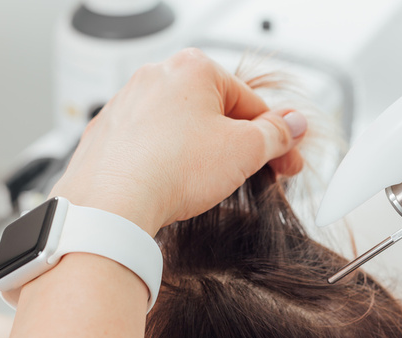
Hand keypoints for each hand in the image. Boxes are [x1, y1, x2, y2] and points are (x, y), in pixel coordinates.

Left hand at [51, 48, 307, 235]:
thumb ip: (275, 134)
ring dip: (206, 154)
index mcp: (193, 69)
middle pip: (218, 113)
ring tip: (211, 184)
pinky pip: (154, 145)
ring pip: (184, 129)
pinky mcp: (110, 135)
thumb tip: (292, 125)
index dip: (276, 137)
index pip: (252, 103)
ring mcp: (128, 105)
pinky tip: (177, 184)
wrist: (111, 204)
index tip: (285, 161)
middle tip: (257, 173)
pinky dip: (171, 162)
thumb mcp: (245, 151)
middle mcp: (156, 78)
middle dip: (241, 145)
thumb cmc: (171, 169)